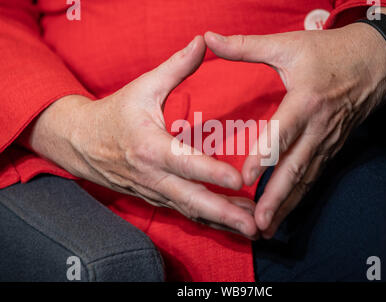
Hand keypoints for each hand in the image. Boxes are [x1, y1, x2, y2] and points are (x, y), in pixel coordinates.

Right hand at [26, 36, 258, 237]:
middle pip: (192, 200)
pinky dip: (209, 220)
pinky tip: (232, 224)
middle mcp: (153, 175)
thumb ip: (176, 67)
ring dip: (222, 223)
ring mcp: (154, 191)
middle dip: (225, 215)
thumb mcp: (143, 87)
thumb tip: (203, 42)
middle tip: (256, 225)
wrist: (80, 143)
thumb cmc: (114, 114)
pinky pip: (185, 212)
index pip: (185, 162)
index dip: (212, 173)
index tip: (240, 182)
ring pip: (191, 212)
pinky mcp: (155, 198)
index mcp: (150, 146)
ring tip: (254, 230)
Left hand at [205, 23, 385, 237]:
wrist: (375, 61)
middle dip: (276, 199)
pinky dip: (298, 196)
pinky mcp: (331, 148)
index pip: (282, 134)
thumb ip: (245, 46)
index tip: (242, 181)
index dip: (262, 157)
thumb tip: (208, 38)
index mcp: (306, 101)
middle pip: (295, 168)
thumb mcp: (288, 44)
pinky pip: (313, 176)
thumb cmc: (330, 52)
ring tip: (266, 228)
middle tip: (256, 223)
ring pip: (305, 179)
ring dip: (286, 205)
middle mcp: (318, 127)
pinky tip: (284, 211)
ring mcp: (327, 141)